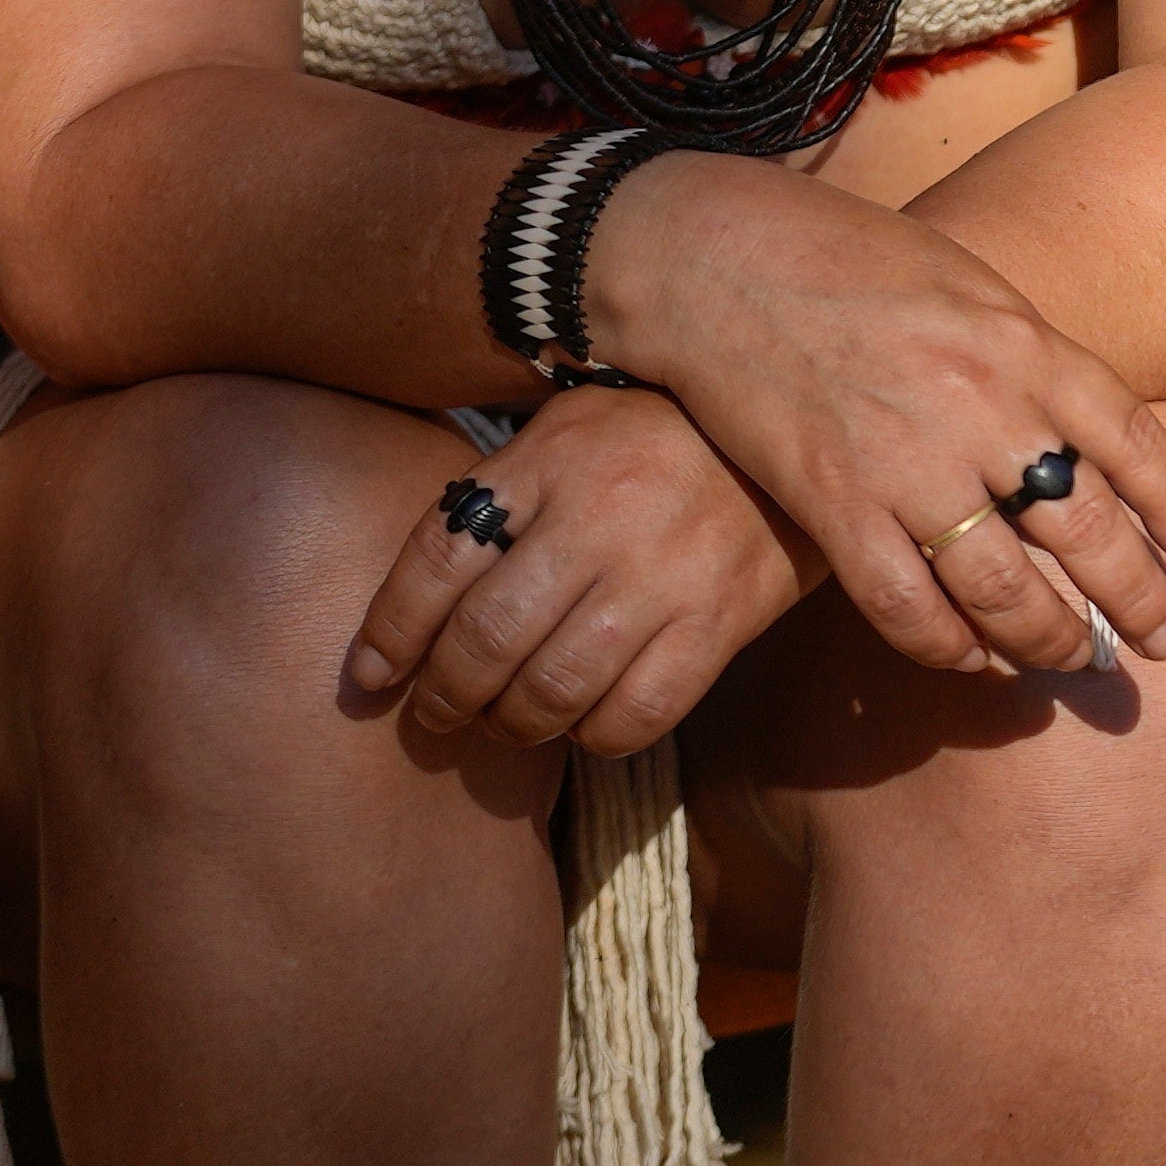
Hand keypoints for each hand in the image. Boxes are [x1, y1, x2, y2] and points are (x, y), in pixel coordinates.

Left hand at [339, 384, 810, 755]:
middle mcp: (600, 515)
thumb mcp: (570, 427)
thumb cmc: (659, 436)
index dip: (392, 630)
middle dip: (445, 694)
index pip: (440, 556)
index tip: (371, 676)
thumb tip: (421, 593)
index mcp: (550, 457)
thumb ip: (502, 490)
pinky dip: (594, 738)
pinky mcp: (719, 623)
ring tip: (502, 726)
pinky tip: (583, 726)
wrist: (794, 439)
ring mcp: (663, 573)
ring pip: (553, 687)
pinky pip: (634, 715)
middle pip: (486, 636)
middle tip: (435, 713)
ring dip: (512, 725)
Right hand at [575, 153, 1165, 676]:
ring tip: (1076, 660)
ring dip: (1049, 638)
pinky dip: (947, 647)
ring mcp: (906, 464)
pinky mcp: (834, 507)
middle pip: (1088, 530)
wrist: (715, 259)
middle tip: (1163, 642)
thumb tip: (1081, 433)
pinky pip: (907, 608)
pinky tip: (970, 660)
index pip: (1133, 439)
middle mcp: (980, 408)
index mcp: (1022, 342)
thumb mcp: (963, 284)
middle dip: (1138, 598)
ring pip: (1005, 589)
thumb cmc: (845, 260)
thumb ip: (1025, 357)